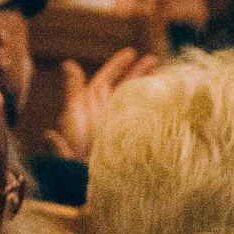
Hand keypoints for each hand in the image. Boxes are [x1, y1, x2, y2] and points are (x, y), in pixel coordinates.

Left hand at [43, 46, 158, 160]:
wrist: (83, 179)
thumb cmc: (72, 149)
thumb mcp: (72, 116)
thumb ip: (72, 91)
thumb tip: (68, 63)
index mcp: (91, 102)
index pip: (106, 78)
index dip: (118, 65)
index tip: (132, 53)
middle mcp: (105, 111)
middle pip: (124, 86)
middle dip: (139, 72)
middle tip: (155, 60)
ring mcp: (118, 124)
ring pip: (134, 101)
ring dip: (148, 89)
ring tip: (166, 78)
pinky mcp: (129, 137)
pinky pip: (142, 120)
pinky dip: (153, 111)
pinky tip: (165, 104)